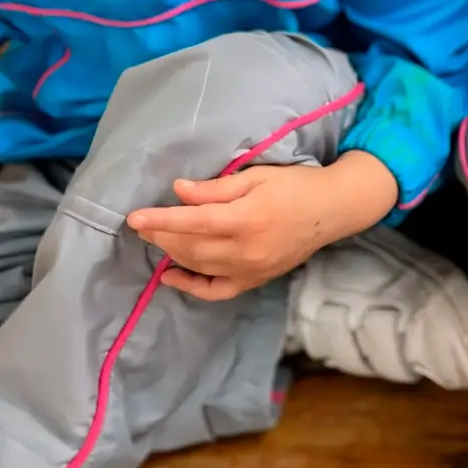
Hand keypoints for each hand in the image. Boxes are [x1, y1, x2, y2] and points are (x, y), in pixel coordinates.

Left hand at [126, 151, 398, 300]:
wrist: (333, 210)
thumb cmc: (296, 185)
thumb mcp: (257, 176)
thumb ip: (216, 188)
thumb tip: (178, 191)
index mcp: (247, 218)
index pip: (193, 221)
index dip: (161, 220)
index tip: (133, 218)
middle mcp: (246, 249)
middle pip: (190, 246)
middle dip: (162, 235)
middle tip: (143, 224)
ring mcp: (251, 269)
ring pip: (198, 266)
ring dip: (172, 252)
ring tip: (158, 238)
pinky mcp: (255, 280)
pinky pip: (215, 290)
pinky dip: (190, 285)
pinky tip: (171, 276)